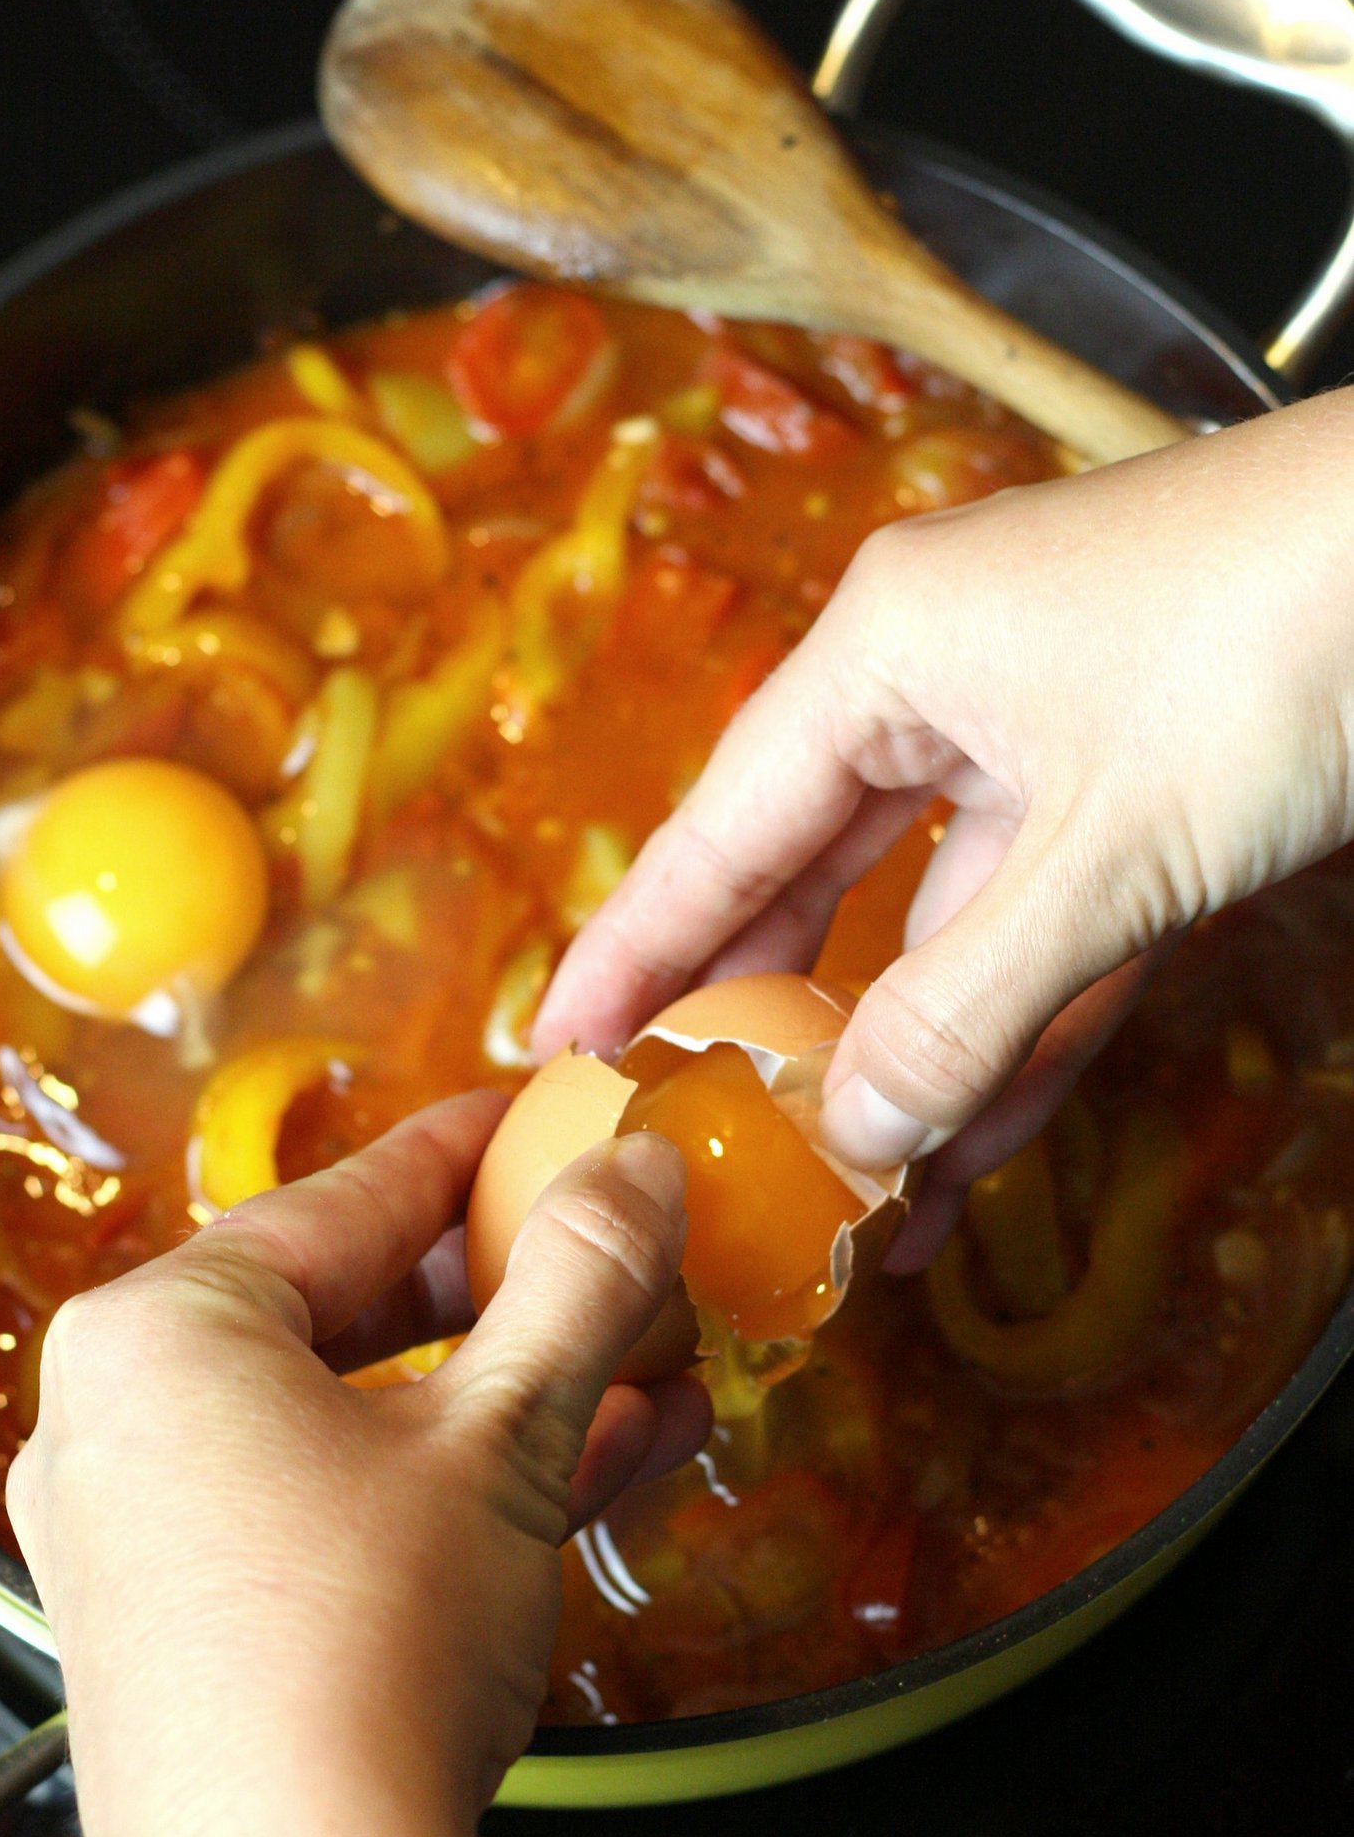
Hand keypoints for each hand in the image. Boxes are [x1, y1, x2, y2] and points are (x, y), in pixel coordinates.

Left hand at [8, 1094, 701, 1836]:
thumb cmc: (355, 1656)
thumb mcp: (502, 1433)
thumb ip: (579, 1281)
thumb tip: (635, 1172)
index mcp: (159, 1334)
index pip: (344, 1202)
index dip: (469, 1153)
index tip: (541, 1118)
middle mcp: (124, 1424)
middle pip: (350, 1312)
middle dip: (506, 1291)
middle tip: (601, 1246)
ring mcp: (152, 1535)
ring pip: (360, 1420)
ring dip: (511, 1394)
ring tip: (642, 1366)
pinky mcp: (196, 1628)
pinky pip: (341, 1509)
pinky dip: (457, 1483)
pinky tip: (598, 1465)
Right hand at [535, 391, 1353, 1264]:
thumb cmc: (1280, 638)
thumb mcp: (1107, 848)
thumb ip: (964, 1003)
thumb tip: (845, 1137)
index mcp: (889, 655)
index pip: (723, 828)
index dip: (637, 945)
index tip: (557, 1043)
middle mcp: (948, 689)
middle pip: (817, 880)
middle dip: (769, 1019)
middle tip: (689, 1136)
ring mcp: (1054, 744)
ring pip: (940, 926)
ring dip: (906, 1056)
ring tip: (844, 1198)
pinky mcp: (1148, 797)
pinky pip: (1050, 934)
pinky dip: (1017, 1032)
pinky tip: (975, 1145)